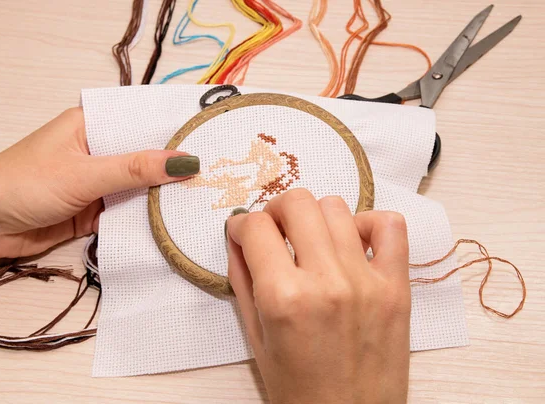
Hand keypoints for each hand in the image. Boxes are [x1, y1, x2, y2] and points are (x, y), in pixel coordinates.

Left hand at [0, 107, 198, 268]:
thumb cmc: (24, 183)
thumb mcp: (84, 173)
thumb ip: (135, 169)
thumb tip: (186, 161)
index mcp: (92, 125)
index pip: (142, 121)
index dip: (175, 129)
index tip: (213, 137)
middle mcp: (98, 150)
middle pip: (145, 156)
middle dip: (175, 166)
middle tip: (219, 172)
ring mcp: (97, 182)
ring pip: (140, 186)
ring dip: (164, 195)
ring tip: (207, 197)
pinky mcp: (94, 211)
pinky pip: (128, 211)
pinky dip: (148, 217)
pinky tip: (177, 221)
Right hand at [226, 189, 410, 403]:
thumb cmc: (298, 389)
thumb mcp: (256, 338)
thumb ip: (242, 280)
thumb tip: (238, 237)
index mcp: (284, 298)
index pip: (257, 227)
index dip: (242, 224)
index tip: (244, 232)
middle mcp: (326, 282)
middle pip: (297, 203)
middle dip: (276, 211)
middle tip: (275, 231)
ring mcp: (366, 282)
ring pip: (336, 207)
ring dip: (315, 218)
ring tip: (311, 242)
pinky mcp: (396, 287)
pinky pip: (390, 226)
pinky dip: (368, 224)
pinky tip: (352, 244)